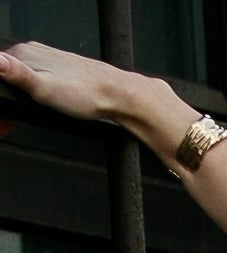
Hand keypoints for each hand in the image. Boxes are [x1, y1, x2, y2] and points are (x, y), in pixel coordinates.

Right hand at [0, 42, 136, 124]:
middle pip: (5, 76)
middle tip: (9, 126)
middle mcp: (32, 52)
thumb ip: (18, 75)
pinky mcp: (55, 69)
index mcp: (24, 54)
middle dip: (6, 101)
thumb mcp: (45, 89)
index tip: (5, 122)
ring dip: (17, 100)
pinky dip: (30, 96)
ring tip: (22, 119)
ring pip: (18, 79)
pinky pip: (33, 81)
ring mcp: (44, 59)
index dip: (1, 100)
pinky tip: (39, 106)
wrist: (116, 95)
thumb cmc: (86, 94)